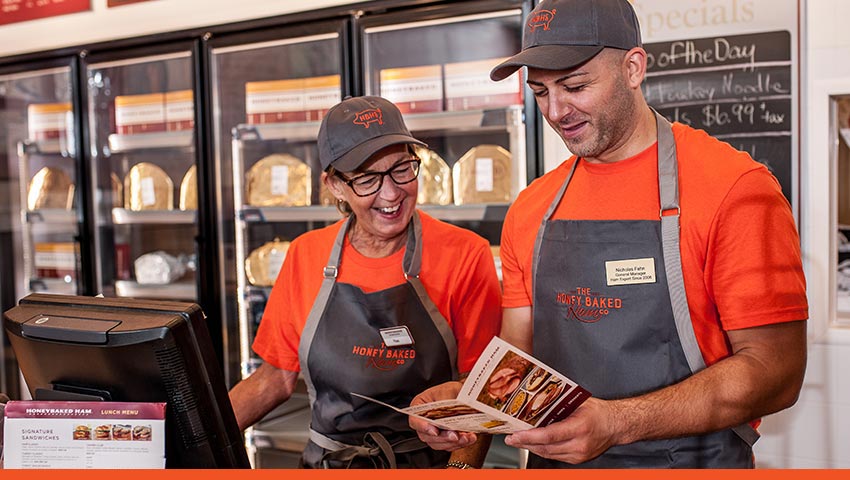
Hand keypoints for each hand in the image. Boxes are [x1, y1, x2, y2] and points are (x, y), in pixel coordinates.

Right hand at [408, 381, 477, 450]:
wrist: (463, 395)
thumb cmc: (451, 391)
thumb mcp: (447, 391)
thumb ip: (444, 402)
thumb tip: (448, 412)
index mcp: (419, 408)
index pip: (415, 420)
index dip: (423, 427)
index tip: (434, 430)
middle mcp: (425, 422)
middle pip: (427, 436)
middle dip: (442, 438)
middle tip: (454, 435)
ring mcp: (434, 432)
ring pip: (439, 444)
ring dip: (453, 443)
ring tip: (465, 437)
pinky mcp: (445, 439)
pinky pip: (450, 446)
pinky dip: (461, 444)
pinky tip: (469, 438)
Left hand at [504, 397, 618, 463]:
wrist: (616, 426)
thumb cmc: (599, 412)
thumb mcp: (578, 402)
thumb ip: (558, 404)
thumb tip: (535, 400)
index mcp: (579, 427)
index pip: (549, 435)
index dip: (529, 437)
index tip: (515, 435)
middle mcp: (579, 444)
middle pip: (545, 447)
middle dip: (525, 443)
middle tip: (510, 438)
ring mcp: (579, 455)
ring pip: (548, 454)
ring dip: (531, 447)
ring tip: (518, 440)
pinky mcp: (578, 460)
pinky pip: (555, 456)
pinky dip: (543, 450)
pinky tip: (534, 443)